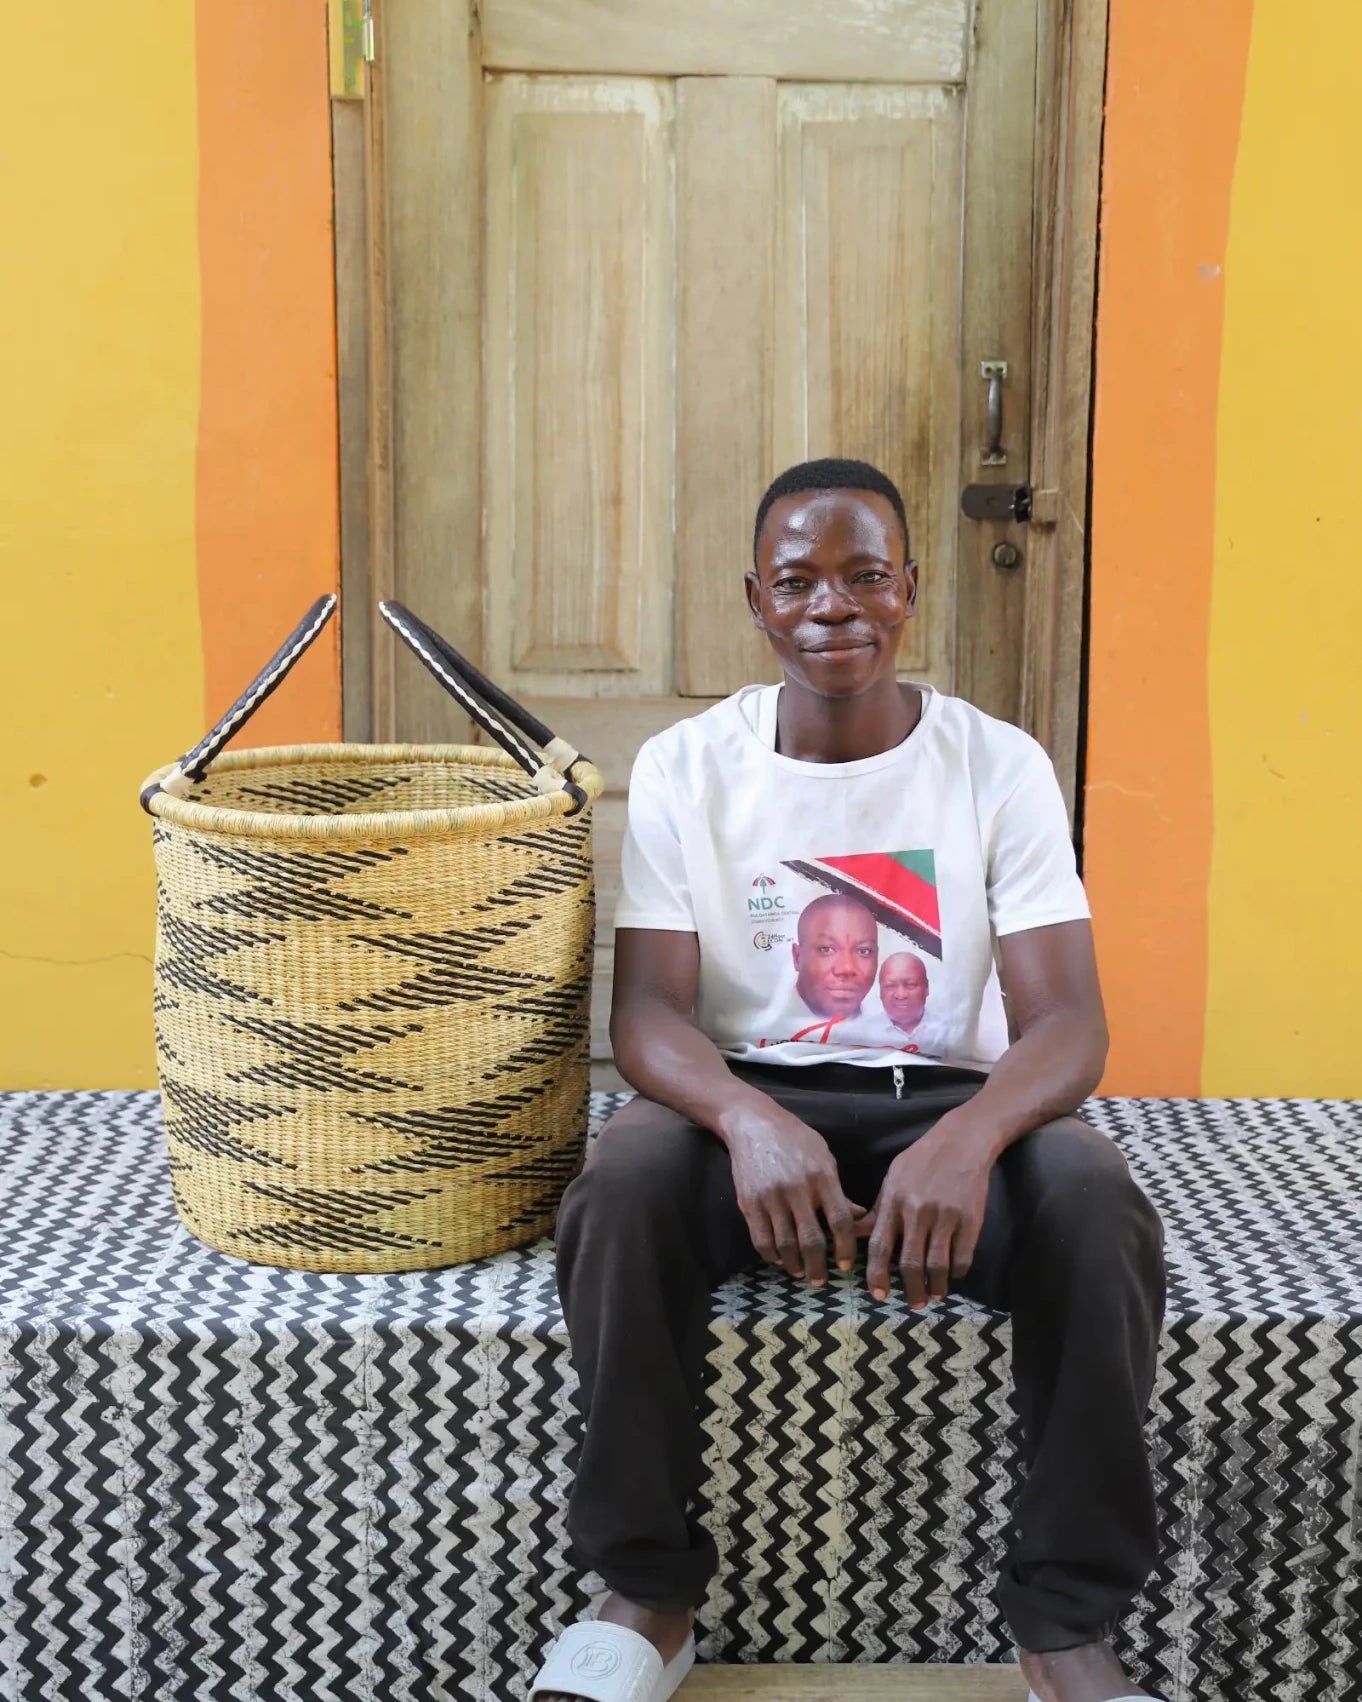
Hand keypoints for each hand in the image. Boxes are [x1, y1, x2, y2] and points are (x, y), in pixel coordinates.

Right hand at [722, 1102, 867, 1287]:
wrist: (753, 1123)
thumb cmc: (795, 1138)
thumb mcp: (824, 1157)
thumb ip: (839, 1190)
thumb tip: (859, 1218)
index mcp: (822, 1177)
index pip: (839, 1221)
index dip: (845, 1248)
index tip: (845, 1265)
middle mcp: (797, 1189)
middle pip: (811, 1240)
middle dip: (817, 1267)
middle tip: (820, 1281)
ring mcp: (771, 1197)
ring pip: (784, 1244)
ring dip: (794, 1265)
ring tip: (799, 1272)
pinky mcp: (749, 1202)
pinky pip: (761, 1239)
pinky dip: (770, 1255)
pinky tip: (778, 1258)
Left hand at [863, 1128, 993, 1308]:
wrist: (962, 1140)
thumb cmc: (922, 1159)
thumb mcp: (894, 1178)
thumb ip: (878, 1209)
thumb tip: (856, 1233)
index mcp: (894, 1201)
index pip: (879, 1246)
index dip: (877, 1274)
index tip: (879, 1294)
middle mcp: (917, 1211)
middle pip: (909, 1263)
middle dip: (911, 1290)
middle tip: (914, 1303)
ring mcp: (945, 1217)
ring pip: (937, 1265)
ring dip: (935, 1287)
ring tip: (934, 1294)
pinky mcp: (971, 1220)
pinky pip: (963, 1257)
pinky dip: (957, 1272)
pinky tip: (953, 1273)